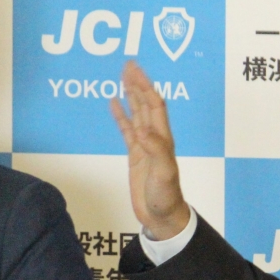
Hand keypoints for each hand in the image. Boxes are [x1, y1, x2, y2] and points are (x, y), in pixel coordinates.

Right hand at [109, 61, 190, 240]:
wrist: (162, 215)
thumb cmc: (165, 197)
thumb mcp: (163, 174)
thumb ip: (156, 151)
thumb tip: (143, 131)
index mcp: (162, 139)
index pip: (154, 105)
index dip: (146, 86)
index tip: (135, 70)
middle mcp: (155, 138)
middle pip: (146, 103)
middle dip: (138, 83)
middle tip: (128, 64)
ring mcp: (145, 145)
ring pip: (137, 113)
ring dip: (131, 94)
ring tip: (123, 76)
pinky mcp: (136, 154)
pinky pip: (126, 129)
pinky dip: (121, 115)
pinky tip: (114, 103)